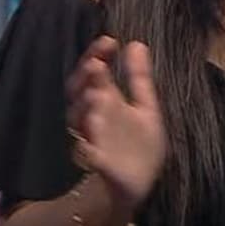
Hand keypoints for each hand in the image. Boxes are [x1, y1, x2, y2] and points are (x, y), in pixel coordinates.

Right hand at [65, 36, 166, 211]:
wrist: (137, 184)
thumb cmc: (138, 145)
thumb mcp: (145, 107)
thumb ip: (139, 78)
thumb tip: (136, 44)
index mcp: (105, 100)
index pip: (94, 72)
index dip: (97, 55)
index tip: (109, 42)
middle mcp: (92, 116)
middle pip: (79, 90)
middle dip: (86, 77)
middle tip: (96, 64)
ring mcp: (90, 138)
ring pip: (79, 119)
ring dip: (86, 105)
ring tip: (97, 92)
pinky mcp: (94, 162)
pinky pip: (85, 151)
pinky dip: (87, 143)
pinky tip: (94, 130)